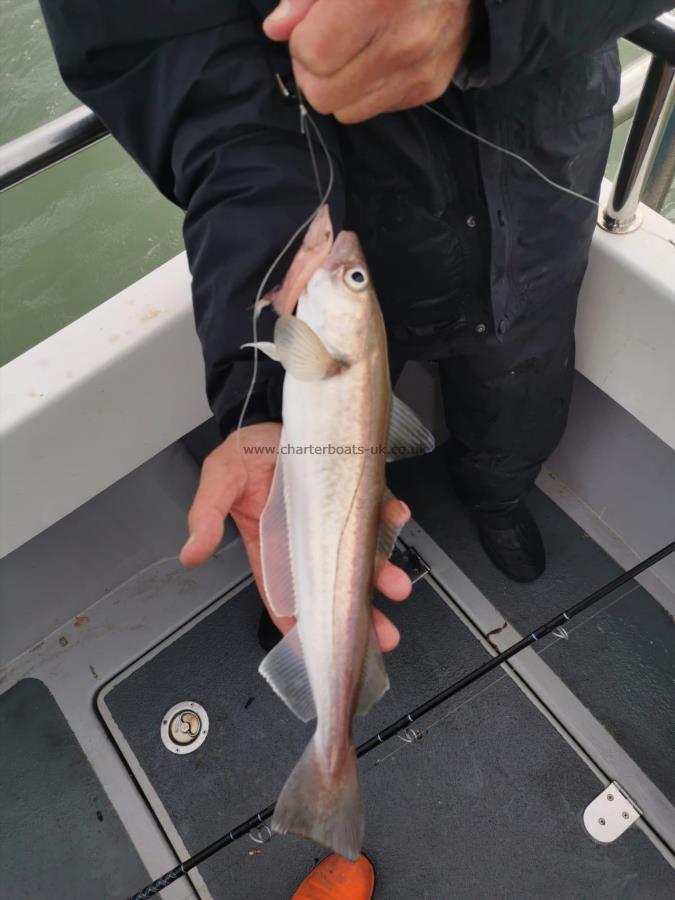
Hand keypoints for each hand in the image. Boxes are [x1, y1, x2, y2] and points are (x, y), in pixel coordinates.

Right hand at [180, 422, 411, 649]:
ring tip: (397, 585)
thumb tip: (190, 552)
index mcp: (272, 548)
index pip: (287, 599)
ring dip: (382, 574)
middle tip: (382, 634)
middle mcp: (308, 542)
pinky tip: (397, 515)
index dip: (304, 629)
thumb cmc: (249, 450)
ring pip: (361, 558)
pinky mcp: (356, 495)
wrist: (273, 414)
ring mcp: (335, 521)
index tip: (321, 654)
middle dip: (359, 614)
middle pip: (334, 589)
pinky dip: (391, 516)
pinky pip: (377, 511)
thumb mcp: (221, 477)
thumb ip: (207, 513)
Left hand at [263, 0, 475, 122]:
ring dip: (338, 87)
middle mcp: (404, 41)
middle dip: (313, 73)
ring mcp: (420, 69)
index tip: (311, 24)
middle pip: (324, 96)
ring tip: (351, 51)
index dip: (301, 42)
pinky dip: (367, 88)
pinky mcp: (430, 86)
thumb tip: (276, 30)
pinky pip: (375, 109)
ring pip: (346, 112)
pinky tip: (378, 55)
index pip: (313, 56)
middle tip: (323, 45)